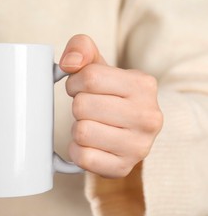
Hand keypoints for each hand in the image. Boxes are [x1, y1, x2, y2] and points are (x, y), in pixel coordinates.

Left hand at [60, 35, 162, 177]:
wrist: (129, 129)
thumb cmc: (110, 94)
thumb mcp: (99, 65)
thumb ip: (81, 48)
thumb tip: (68, 62)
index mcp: (143, 85)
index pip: (89, 77)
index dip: (75, 82)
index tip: (81, 88)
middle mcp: (148, 116)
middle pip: (82, 106)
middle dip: (77, 106)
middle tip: (87, 108)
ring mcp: (139, 146)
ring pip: (81, 132)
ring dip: (77, 128)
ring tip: (92, 124)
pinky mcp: (123, 167)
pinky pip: (82, 157)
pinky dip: (77, 150)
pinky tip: (90, 144)